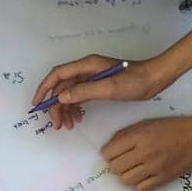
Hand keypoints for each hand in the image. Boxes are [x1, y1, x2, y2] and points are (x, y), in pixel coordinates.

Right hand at [32, 54, 165, 130]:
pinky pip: (79, 97)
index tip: (37, 105)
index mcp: (87, 65)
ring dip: (66, 109)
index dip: (44, 88)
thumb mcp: (109, 87)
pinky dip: (75, 108)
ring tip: (68, 126)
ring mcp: (91, 78)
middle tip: (57, 124)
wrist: (154, 79)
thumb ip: (84, 91)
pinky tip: (78, 119)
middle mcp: (86, 69)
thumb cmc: (134, 81)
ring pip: (70, 94)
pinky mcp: (97, 86)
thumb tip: (61, 97)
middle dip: (56, 106)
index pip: (58, 74)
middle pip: (62, 87)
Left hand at [102, 114, 191, 190]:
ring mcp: (154, 168)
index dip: (108, 153)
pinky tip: (144, 175)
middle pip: (115, 168)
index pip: (109, 152)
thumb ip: (127, 133)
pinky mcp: (162, 179)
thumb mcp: (148, 123)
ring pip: (125, 180)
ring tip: (134, 168)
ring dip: (126, 175)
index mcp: (140, 137)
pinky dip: (139, 184)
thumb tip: (109, 146)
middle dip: (115, 165)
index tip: (113, 153)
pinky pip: (140, 189)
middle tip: (124, 160)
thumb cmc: (173, 127)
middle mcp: (145, 153)